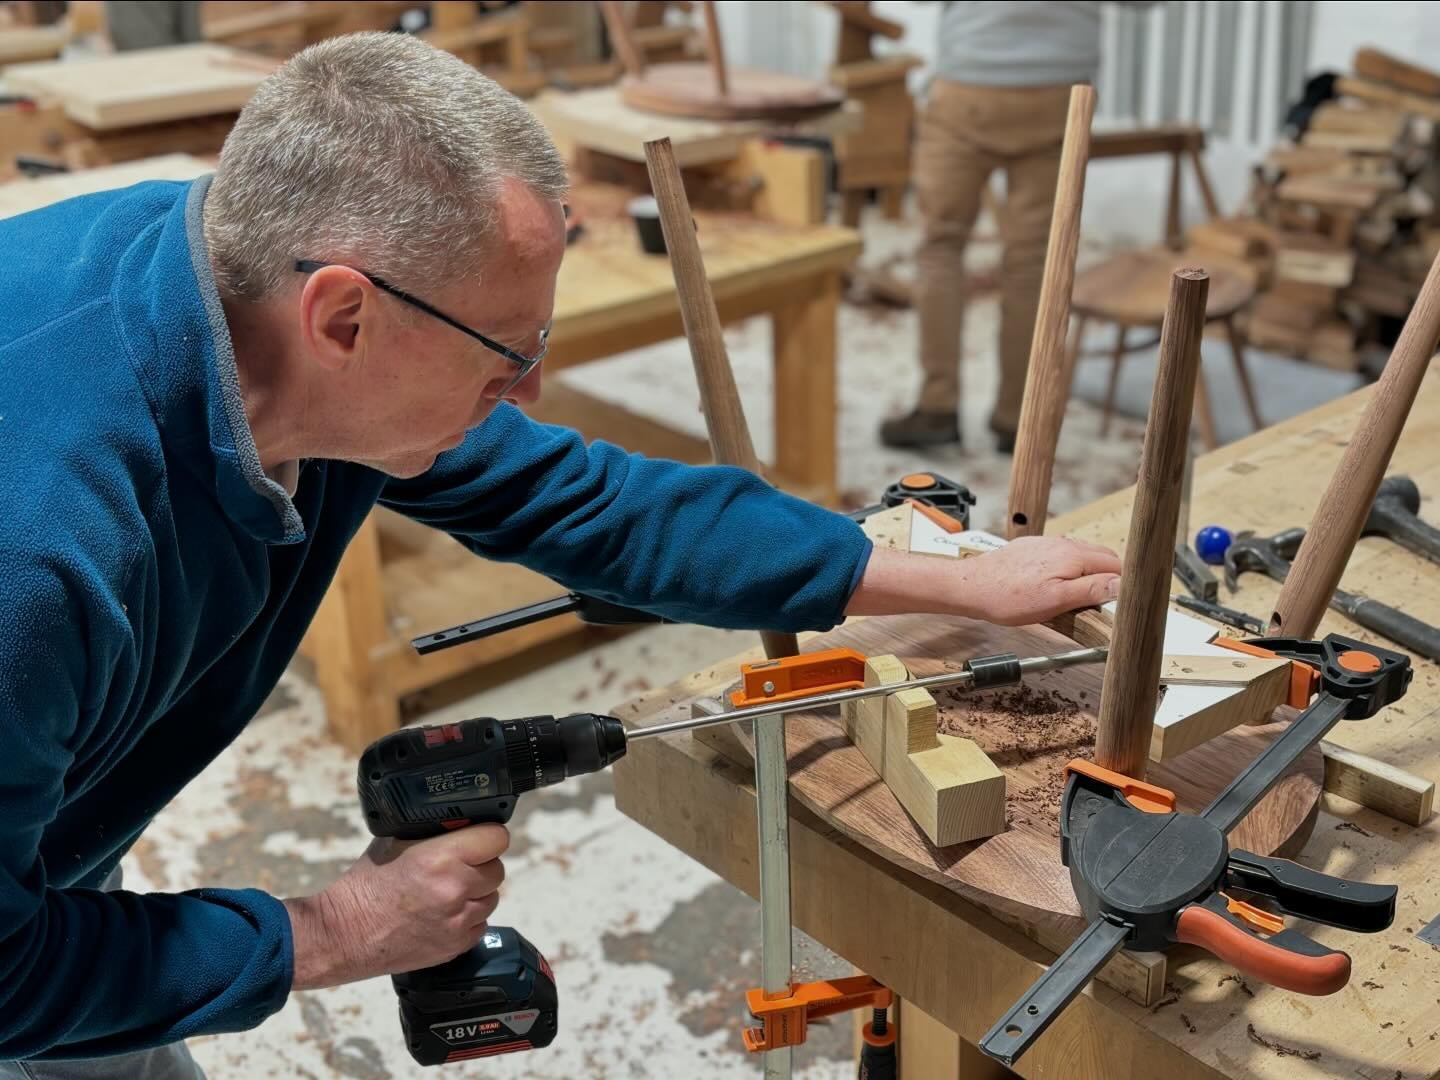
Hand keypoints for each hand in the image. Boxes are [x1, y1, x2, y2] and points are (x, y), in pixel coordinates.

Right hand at [284, 824, 507, 989]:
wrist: (344, 933)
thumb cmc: (366, 886)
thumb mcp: (396, 842)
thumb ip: (434, 831)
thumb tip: (462, 822)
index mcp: (442, 858)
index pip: (496, 838)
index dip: (487, 835)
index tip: (479, 837)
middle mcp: (455, 890)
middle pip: (496, 869)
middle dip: (481, 864)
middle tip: (458, 865)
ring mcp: (458, 922)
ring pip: (492, 898)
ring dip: (476, 893)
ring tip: (448, 891)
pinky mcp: (456, 946)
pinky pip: (480, 924)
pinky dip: (468, 918)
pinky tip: (444, 914)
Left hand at [954, 536, 1120, 624]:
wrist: (972, 586)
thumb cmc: (1008, 597)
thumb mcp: (1056, 600)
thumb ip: (1091, 590)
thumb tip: (1121, 584)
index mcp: (1074, 555)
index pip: (1115, 565)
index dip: (1121, 584)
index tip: (1118, 601)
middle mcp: (1063, 544)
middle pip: (1101, 558)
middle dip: (1107, 579)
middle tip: (1100, 603)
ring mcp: (1047, 544)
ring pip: (1081, 557)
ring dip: (1087, 574)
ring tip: (1078, 598)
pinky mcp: (1033, 549)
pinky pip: (1061, 557)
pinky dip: (1068, 571)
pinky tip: (1055, 587)